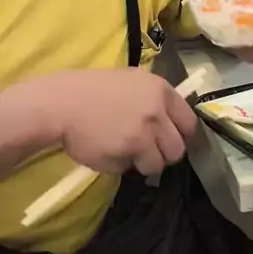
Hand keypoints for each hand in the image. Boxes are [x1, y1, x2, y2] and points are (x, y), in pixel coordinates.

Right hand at [0, 69, 196, 175]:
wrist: (62, 104)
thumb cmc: (92, 91)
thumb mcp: (131, 83)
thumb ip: (153, 100)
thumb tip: (170, 123)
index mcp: (161, 90)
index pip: (189, 122)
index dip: (181, 135)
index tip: (171, 141)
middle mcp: (158, 111)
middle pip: (177, 148)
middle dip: (163, 154)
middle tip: (145, 152)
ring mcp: (146, 132)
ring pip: (158, 164)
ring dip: (143, 163)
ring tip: (123, 152)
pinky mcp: (131, 151)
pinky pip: (134, 170)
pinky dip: (121, 167)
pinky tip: (108, 152)